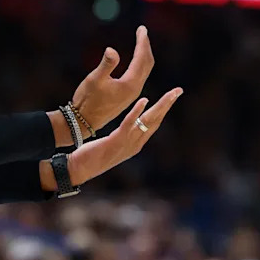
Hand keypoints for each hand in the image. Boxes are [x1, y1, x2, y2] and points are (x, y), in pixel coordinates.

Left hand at [67, 86, 181, 185]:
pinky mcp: (116, 141)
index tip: (172, 96)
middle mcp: (135, 144)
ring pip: (147, 121)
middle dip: (167, 105)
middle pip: (156, 121)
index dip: (164, 110)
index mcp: (136, 143)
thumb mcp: (113, 144)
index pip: (154, 124)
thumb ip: (123, 136)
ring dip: (159, 106)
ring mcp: (127, 144)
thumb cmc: (93, 156)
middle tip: (178, 91)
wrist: (80, 169)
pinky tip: (144, 100)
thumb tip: (130, 125)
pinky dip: (137, 111)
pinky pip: (129, 124)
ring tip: (170, 94)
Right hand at [71, 25, 154, 134]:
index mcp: (130, 84)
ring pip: (144, 70)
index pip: (141, 58)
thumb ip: (106, 64)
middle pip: (147, 63)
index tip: (142, 28)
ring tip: (140, 42)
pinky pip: (139, 76)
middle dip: (145, 46)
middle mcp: (135, 89)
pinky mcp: (126, 96)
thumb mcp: (95, 79)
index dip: (142, 42)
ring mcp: (131, 93)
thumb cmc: (88, 100)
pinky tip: (134, 61)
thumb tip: (112, 49)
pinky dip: (139, 64)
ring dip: (143, 55)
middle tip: (142, 31)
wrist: (84, 121)